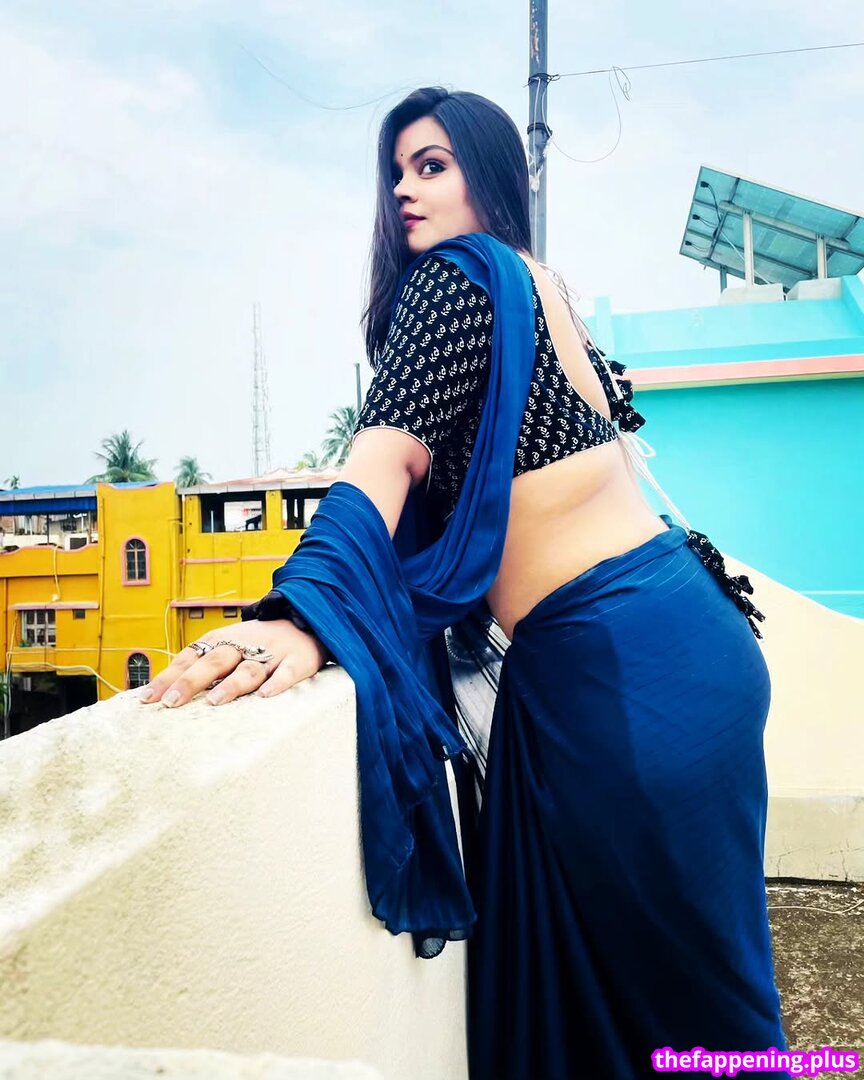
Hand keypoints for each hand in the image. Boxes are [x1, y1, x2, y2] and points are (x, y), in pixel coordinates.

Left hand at [138, 618, 328, 708]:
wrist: (306, 621)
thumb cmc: (257, 642)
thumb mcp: (228, 644)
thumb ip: (200, 664)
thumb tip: (160, 692)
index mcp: (223, 640)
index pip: (191, 657)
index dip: (169, 676)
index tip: (147, 698)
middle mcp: (244, 645)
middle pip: (215, 661)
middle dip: (192, 681)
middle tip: (171, 702)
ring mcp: (271, 652)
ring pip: (249, 668)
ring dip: (232, 684)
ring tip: (215, 701)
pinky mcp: (298, 660)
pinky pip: (288, 672)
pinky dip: (278, 683)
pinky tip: (267, 695)